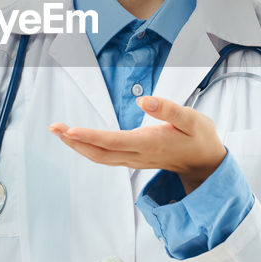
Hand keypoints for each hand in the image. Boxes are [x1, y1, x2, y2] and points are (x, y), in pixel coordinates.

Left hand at [48, 95, 225, 193]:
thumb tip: (143, 100)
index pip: (113, 141)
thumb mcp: (192, 118)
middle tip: (54, 127)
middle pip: (99, 153)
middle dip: (75, 141)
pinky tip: (77, 140)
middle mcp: (138, 155)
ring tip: (59, 132)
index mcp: (149, 143)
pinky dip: (88, 148)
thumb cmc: (199, 137)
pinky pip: (106, 157)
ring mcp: (135, 160)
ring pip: (100, 157)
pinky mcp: (134, 159)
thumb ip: (168, 109)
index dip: (90, 136)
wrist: (206, 161)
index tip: (70, 130)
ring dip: (77, 146)